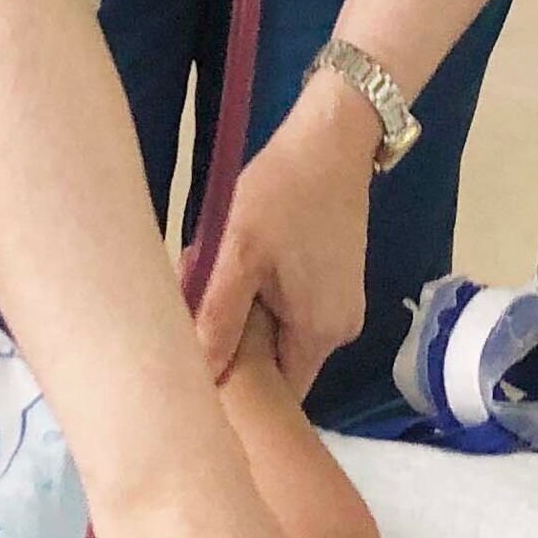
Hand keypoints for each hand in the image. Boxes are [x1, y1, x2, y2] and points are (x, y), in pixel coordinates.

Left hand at [192, 78, 379, 391]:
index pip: (277, 396)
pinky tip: (239, 266)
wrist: (329, 141)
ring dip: (245, 317)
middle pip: (277, 365)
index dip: (238, 391)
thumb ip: (219, 319)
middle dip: (234, 345)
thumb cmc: (282, 193)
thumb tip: (200, 379)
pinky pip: (292, 311)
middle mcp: (339, 332)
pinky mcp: (336, 284)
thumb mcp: (238, 254)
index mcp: (319, 334)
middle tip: (195, 308)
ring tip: (214, 279)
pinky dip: (262, 298)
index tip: (196, 369)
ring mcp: (342, 307)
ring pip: (280, 335)